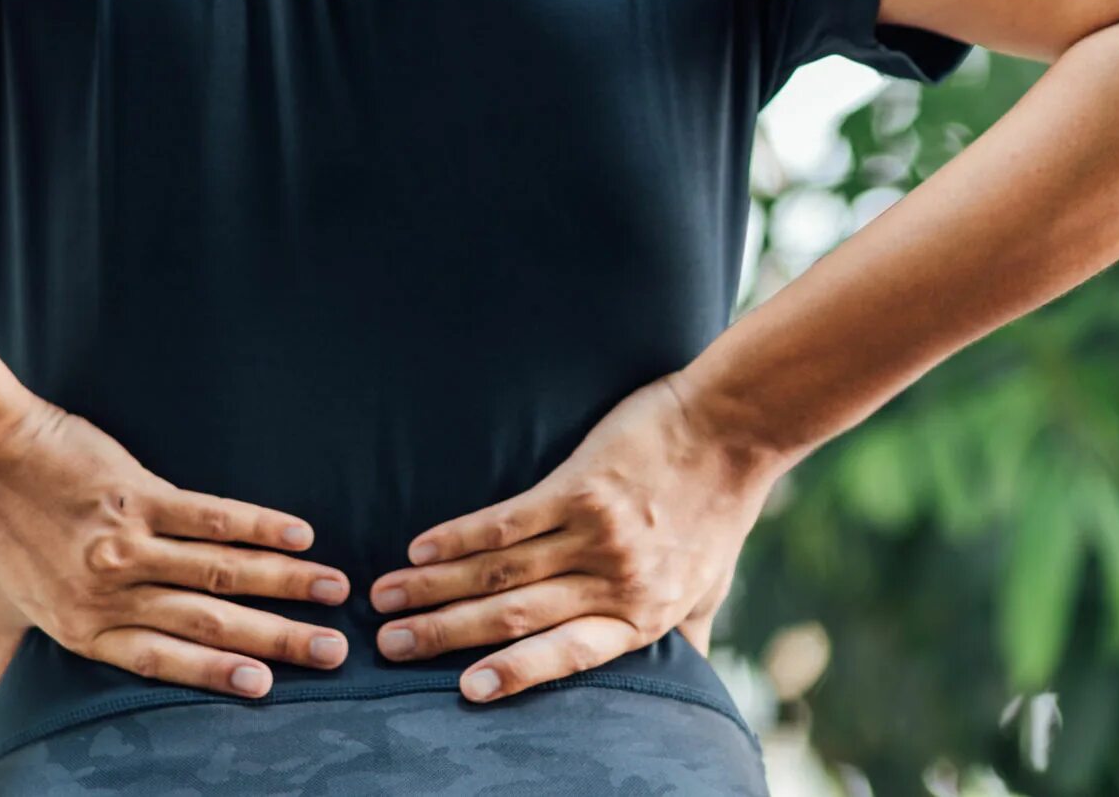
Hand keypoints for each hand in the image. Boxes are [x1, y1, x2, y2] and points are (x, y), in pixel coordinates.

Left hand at [0, 395, 351, 697]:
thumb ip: (11, 656)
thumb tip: (7, 695)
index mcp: (81, 627)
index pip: (161, 660)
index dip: (216, 674)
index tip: (267, 686)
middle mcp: (110, 592)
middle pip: (209, 623)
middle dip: (278, 639)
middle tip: (334, 650)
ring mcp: (127, 543)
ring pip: (222, 572)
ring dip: (286, 583)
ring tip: (335, 591)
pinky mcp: (138, 494)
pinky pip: (211, 515)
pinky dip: (259, 525)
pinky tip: (300, 533)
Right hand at [366, 371, 780, 700]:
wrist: (733, 427)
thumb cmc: (718, 508)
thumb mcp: (709, 588)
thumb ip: (683, 636)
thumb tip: (685, 683)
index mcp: (641, 615)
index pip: (566, 656)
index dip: (513, 674)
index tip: (463, 691)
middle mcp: (615, 582)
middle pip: (515, 617)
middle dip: (444, 634)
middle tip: (388, 646)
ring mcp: (596, 535)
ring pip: (500, 573)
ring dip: (434, 587)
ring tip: (385, 598)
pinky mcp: (581, 486)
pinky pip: (508, 521)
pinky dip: (458, 537)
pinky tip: (420, 547)